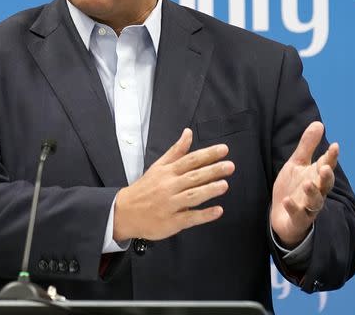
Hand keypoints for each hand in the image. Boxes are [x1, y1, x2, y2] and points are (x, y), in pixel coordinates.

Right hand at [113, 128, 234, 241]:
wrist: (125, 212)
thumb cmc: (145, 188)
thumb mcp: (158, 166)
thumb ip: (176, 151)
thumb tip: (188, 133)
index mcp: (167, 172)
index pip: (190, 160)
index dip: (207, 154)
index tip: (223, 150)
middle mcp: (169, 186)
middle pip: (193, 177)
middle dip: (212, 171)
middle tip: (229, 166)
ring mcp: (170, 204)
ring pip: (192, 196)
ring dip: (208, 190)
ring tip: (224, 185)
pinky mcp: (171, 221)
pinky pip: (189, 218)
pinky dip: (204, 215)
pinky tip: (217, 211)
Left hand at [271, 121, 337, 247]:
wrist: (282, 215)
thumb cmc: (293, 187)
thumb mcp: (297, 164)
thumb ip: (307, 146)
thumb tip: (319, 123)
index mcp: (316, 176)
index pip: (327, 165)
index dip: (331, 156)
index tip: (335, 146)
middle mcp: (316, 191)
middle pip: (326, 185)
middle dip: (326, 177)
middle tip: (325, 167)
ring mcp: (308, 206)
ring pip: (315, 201)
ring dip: (312, 193)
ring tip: (308, 183)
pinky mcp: (298, 219)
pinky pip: (298, 215)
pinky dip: (293, 208)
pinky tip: (287, 201)